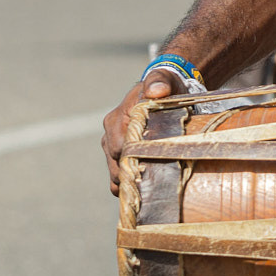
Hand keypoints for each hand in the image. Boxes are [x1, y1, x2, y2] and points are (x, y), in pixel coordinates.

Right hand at [101, 71, 179, 194]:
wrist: (163, 89)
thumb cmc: (164, 86)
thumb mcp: (164, 80)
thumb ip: (160, 82)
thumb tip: (157, 90)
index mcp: (118, 118)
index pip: (119, 147)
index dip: (133, 161)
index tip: (151, 171)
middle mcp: (110, 133)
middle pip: (115, 165)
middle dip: (132, 178)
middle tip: (154, 188)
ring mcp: (112, 146)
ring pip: (114, 175)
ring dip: (129, 186)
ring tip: (150, 195)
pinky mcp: (118, 156)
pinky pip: (118, 178)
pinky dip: (129, 188)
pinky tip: (145, 194)